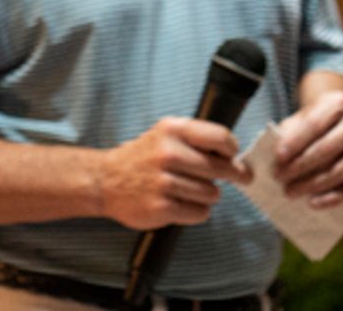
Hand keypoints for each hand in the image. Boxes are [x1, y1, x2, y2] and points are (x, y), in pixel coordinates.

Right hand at [98, 117, 248, 230]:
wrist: (104, 180)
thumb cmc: (141, 159)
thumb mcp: (165, 135)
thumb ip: (198, 141)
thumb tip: (238, 160)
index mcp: (172, 130)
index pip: (221, 138)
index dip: (232, 150)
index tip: (232, 157)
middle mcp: (168, 153)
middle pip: (222, 169)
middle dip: (230, 176)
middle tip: (232, 177)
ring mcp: (164, 182)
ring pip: (212, 193)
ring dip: (206, 195)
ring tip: (187, 190)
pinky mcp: (162, 207)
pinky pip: (200, 212)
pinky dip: (195, 211)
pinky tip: (179, 203)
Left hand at [273, 89, 342, 207]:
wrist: (335, 123)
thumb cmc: (308, 125)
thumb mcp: (295, 121)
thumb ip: (282, 136)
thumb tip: (266, 163)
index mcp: (337, 103)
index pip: (314, 124)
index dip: (295, 142)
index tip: (278, 158)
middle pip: (328, 148)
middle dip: (301, 165)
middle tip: (279, 178)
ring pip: (341, 170)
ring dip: (313, 184)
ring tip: (289, 192)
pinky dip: (333, 198)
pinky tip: (313, 203)